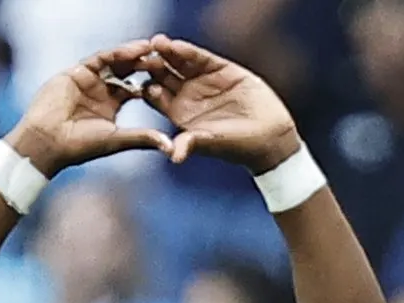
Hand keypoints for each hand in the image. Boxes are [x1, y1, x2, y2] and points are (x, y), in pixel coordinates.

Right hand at [7, 46, 171, 173]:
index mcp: (112, 105)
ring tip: (150, 49)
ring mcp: (89, 79)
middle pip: (127, 71)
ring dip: (132, 54)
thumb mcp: (118, 140)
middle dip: (144, 63)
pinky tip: (131, 51)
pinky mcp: (77, 72)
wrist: (48, 142)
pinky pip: (99, 59)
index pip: (136, 88)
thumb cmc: (81, 147)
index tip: (171, 77)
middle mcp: (102, 90)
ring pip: (114, 62)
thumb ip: (143, 138)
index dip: (152, 82)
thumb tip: (171, 148)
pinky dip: (115, 54)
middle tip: (164, 56)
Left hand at [131, 35, 303, 172]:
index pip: (153, 94)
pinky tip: (176, 46)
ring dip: (166, 53)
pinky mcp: (219, 68)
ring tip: (156, 44)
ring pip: (177, 62)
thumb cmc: (237, 146)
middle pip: (161, 74)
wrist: (268, 135)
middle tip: (141, 58)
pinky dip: (187, 51)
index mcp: (177, 112)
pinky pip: (199, 57)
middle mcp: (186, 93)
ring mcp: (201, 79)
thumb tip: (174, 157)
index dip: (144, 86)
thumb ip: (192, 143)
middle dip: (151, 65)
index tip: (136, 81)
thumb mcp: (212, 142)